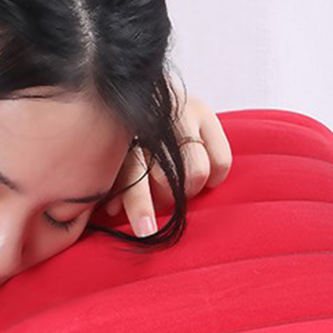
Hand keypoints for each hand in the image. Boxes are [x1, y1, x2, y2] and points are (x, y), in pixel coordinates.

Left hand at [103, 87, 233, 235]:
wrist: (148, 101)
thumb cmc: (129, 142)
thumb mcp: (115, 162)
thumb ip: (115, 185)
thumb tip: (112, 210)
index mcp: (123, 134)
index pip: (133, 175)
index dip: (139, 206)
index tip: (146, 231)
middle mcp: (152, 120)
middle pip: (168, 177)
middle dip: (166, 199)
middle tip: (162, 198)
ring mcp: (178, 113)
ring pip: (196, 172)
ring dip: (188, 190)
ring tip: (182, 186)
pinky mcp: (204, 112)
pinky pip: (220, 161)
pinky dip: (214, 177)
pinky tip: (205, 177)